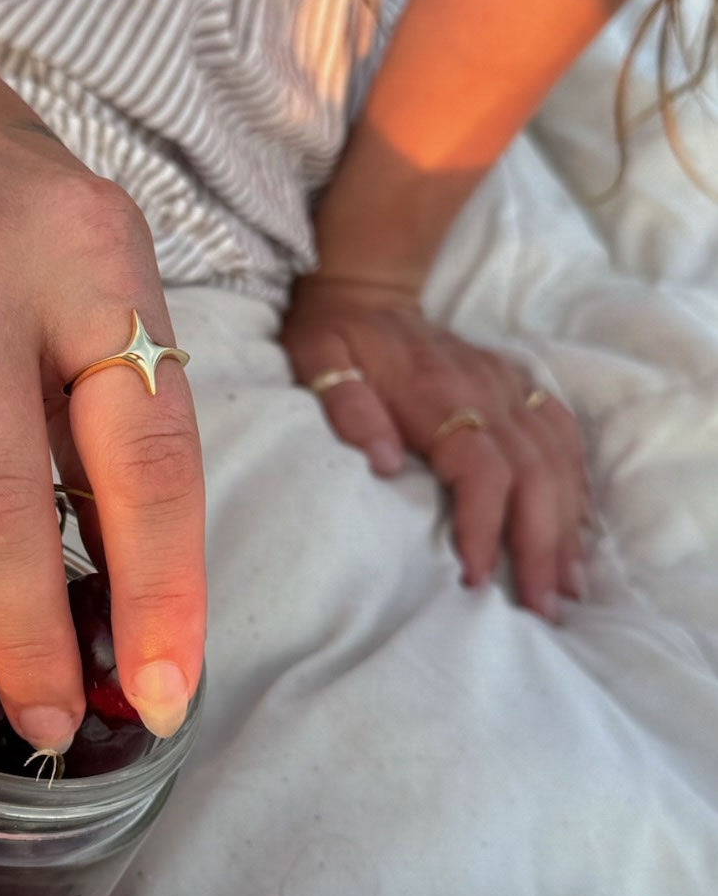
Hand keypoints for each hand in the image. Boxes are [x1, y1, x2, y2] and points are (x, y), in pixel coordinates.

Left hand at [282, 275, 588, 619]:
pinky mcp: (517, 387)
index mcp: (441, 392)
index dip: (483, 524)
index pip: (481, 468)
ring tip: (567, 585)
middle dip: (540, 544)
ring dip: (566, 526)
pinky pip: (562, 436)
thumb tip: (382, 461)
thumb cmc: (337, 337)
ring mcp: (509, 387)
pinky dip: (575, 484)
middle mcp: (488, 390)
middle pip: (533, 475)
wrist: (367, 289)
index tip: (474, 576)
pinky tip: (576, 528)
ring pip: (557, 461)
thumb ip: (347, 409)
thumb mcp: (319, 362)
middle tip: (542, 606)